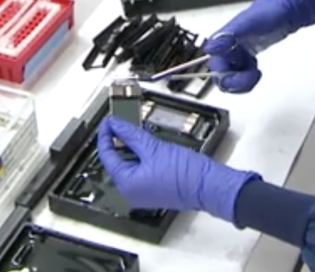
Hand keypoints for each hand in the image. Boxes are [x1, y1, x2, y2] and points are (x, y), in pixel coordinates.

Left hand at [96, 116, 259, 221]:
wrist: (208, 185)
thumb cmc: (186, 174)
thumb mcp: (153, 147)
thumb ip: (131, 134)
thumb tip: (116, 124)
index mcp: (126, 184)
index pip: (107, 156)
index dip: (106, 134)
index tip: (109, 121)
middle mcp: (131, 192)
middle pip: (116, 161)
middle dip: (118, 141)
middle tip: (120, 122)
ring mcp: (142, 193)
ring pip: (129, 165)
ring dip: (130, 147)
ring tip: (133, 130)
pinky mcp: (154, 190)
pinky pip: (140, 171)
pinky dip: (140, 156)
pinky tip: (145, 144)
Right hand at [203, 0, 314, 92]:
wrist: (289, 9)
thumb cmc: (271, 11)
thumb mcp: (249, 23)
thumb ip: (229, 35)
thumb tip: (211, 47)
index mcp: (223, 38)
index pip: (214, 65)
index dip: (224, 75)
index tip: (239, 78)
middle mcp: (228, 45)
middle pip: (220, 74)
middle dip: (234, 82)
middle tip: (250, 78)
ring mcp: (238, 50)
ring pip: (230, 75)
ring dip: (242, 81)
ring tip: (255, 74)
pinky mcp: (247, 54)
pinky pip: (241, 72)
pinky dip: (248, 77)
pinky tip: (256, 70)